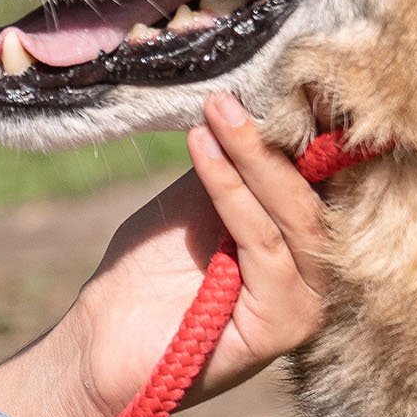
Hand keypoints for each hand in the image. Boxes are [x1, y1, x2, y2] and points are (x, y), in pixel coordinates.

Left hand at [63, 91, 329, 416]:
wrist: (100, 339)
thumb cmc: (146, 271)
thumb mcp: (194, 199)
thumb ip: (232, 165)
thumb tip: (257, 100)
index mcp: (300, 246)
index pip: (315, 180)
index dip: (303, 129)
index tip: (282, 76)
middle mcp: (314, 277)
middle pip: (309, 196)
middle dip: (271, 138)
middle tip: (229, 94)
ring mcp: (305, 306)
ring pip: (294, 218)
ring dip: (252, 158)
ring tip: (215, 114)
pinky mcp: (283, 327)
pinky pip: (264, 247)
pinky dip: (231, 192)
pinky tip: (202, 151)